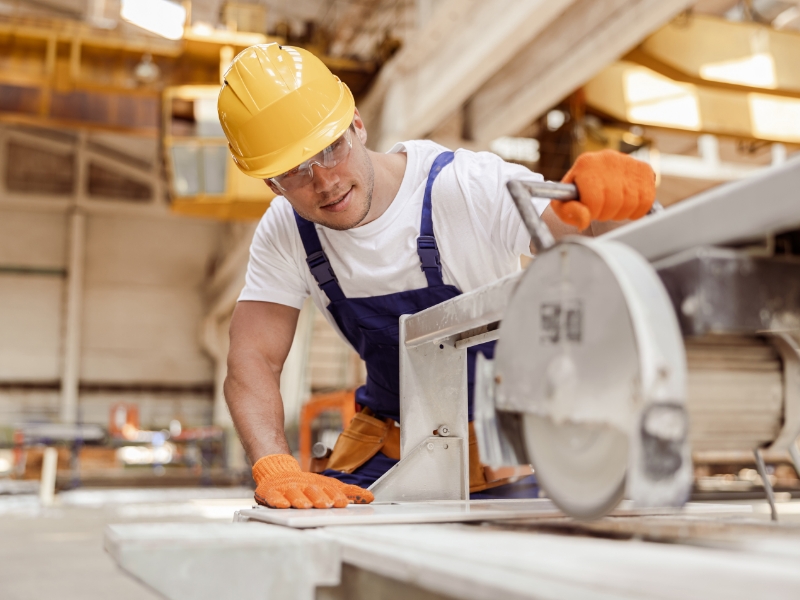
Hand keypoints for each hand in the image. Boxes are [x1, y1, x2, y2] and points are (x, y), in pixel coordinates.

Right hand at [252, 454, 373, 508]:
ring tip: (305, 505)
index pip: (328, 490)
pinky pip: (273, 497)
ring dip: (299, 499)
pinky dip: (277, 500)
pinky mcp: (271, 492)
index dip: (336, 496)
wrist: (278, 471)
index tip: (343, 503)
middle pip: (312, 491)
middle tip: (326, 505)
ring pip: (293, 494)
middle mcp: (303, 486)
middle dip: (319, 497)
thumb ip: (348, 492)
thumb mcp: (328, 486)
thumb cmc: (306, 484)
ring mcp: (286, 489)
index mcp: (318, 485)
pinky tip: (282, 505)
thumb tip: (370, 497)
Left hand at [551, 149, 655, 230]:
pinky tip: (625, 204)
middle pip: (614, 202)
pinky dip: (637, 209)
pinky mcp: (644, 169)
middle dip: (606, 213)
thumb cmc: (577, 193)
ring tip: (612, 207)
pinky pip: (647, 200)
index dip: (593, 213)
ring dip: (621, 213)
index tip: (590, 211)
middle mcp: (608, 158)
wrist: (593, 175)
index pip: (594, 200)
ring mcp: (629, 162)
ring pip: (631, 202)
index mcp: (586, 164)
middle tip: (601, 210)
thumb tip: (584, 219)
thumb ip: (569, 212)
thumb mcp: (563, 204)